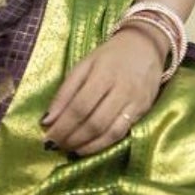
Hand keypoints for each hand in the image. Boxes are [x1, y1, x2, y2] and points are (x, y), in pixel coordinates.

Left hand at [42, 25, 163, 156]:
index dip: (62, 125)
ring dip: (85, 146)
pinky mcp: (143, 112)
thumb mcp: (85, 64)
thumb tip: (47, 120)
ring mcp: (134, 102)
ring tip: (69, 149)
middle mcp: (121, 89)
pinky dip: (101, 145)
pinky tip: (88, 148)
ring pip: (108, 132)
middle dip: (71, 138)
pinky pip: (120, 135)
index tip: (47, 137)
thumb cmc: (110, 55)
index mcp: (103, 72)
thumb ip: (66, 91)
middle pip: (94, 122)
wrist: (146, 46)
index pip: (80, 106)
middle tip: (56, 145)